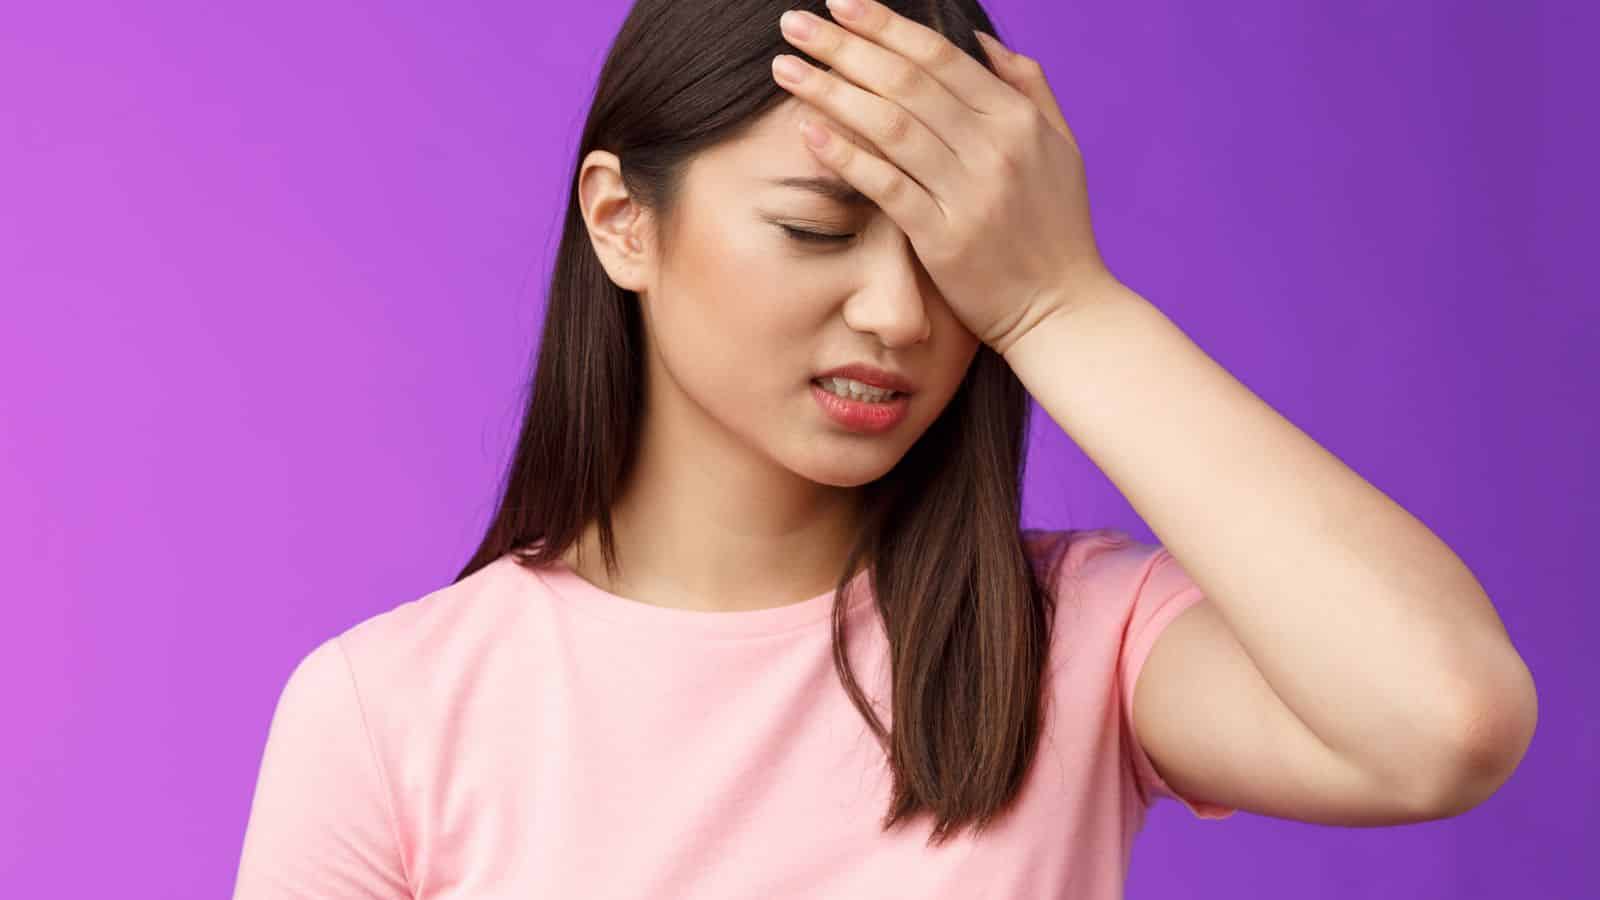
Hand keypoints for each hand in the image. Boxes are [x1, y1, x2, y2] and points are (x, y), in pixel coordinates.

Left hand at [772, 0, 1115, 354]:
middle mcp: (994, 148)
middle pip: (906, 82)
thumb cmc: (1057, 228)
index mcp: (1017, 118)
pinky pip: (887, 187)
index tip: (838, 2)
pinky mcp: (944, 239)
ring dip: (831, 92)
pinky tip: (808, 131)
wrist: (1063, 310)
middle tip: (793, 23)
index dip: (884, 25)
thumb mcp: (1061, 146)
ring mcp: (969, 193)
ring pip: (890, 126)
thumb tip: (980, 37)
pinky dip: (847, 156)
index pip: (938, 57)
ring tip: (786, 68)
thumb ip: (1027, 85)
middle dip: (844, 46)